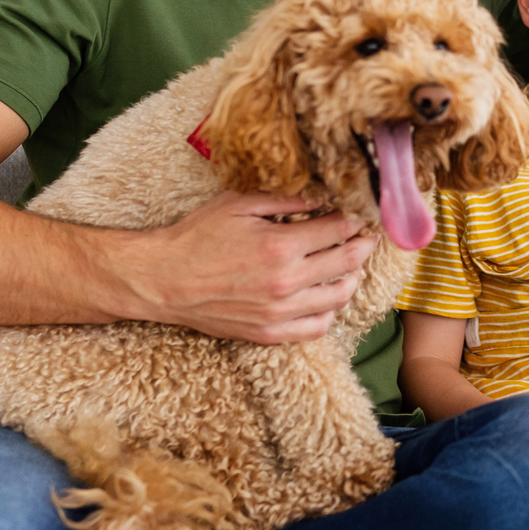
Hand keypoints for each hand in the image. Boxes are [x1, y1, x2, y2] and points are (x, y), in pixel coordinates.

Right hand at [117, 192, 372, 342]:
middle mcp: (287, 282)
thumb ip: (284, 200)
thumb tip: (322, 196)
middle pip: (348, 262)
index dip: (355, 220)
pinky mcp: (269, 333)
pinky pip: (317, 327)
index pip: (340, 230)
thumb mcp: (239, 204)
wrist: (162, 280)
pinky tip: (325, 296)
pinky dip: (329, 311)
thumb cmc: (197, 237)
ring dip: (351, 277)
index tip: (359, 214)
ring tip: (349, 265)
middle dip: (363, 245)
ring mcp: (279, 312)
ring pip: (339, 297)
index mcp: (281, 246)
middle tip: (366, 236)